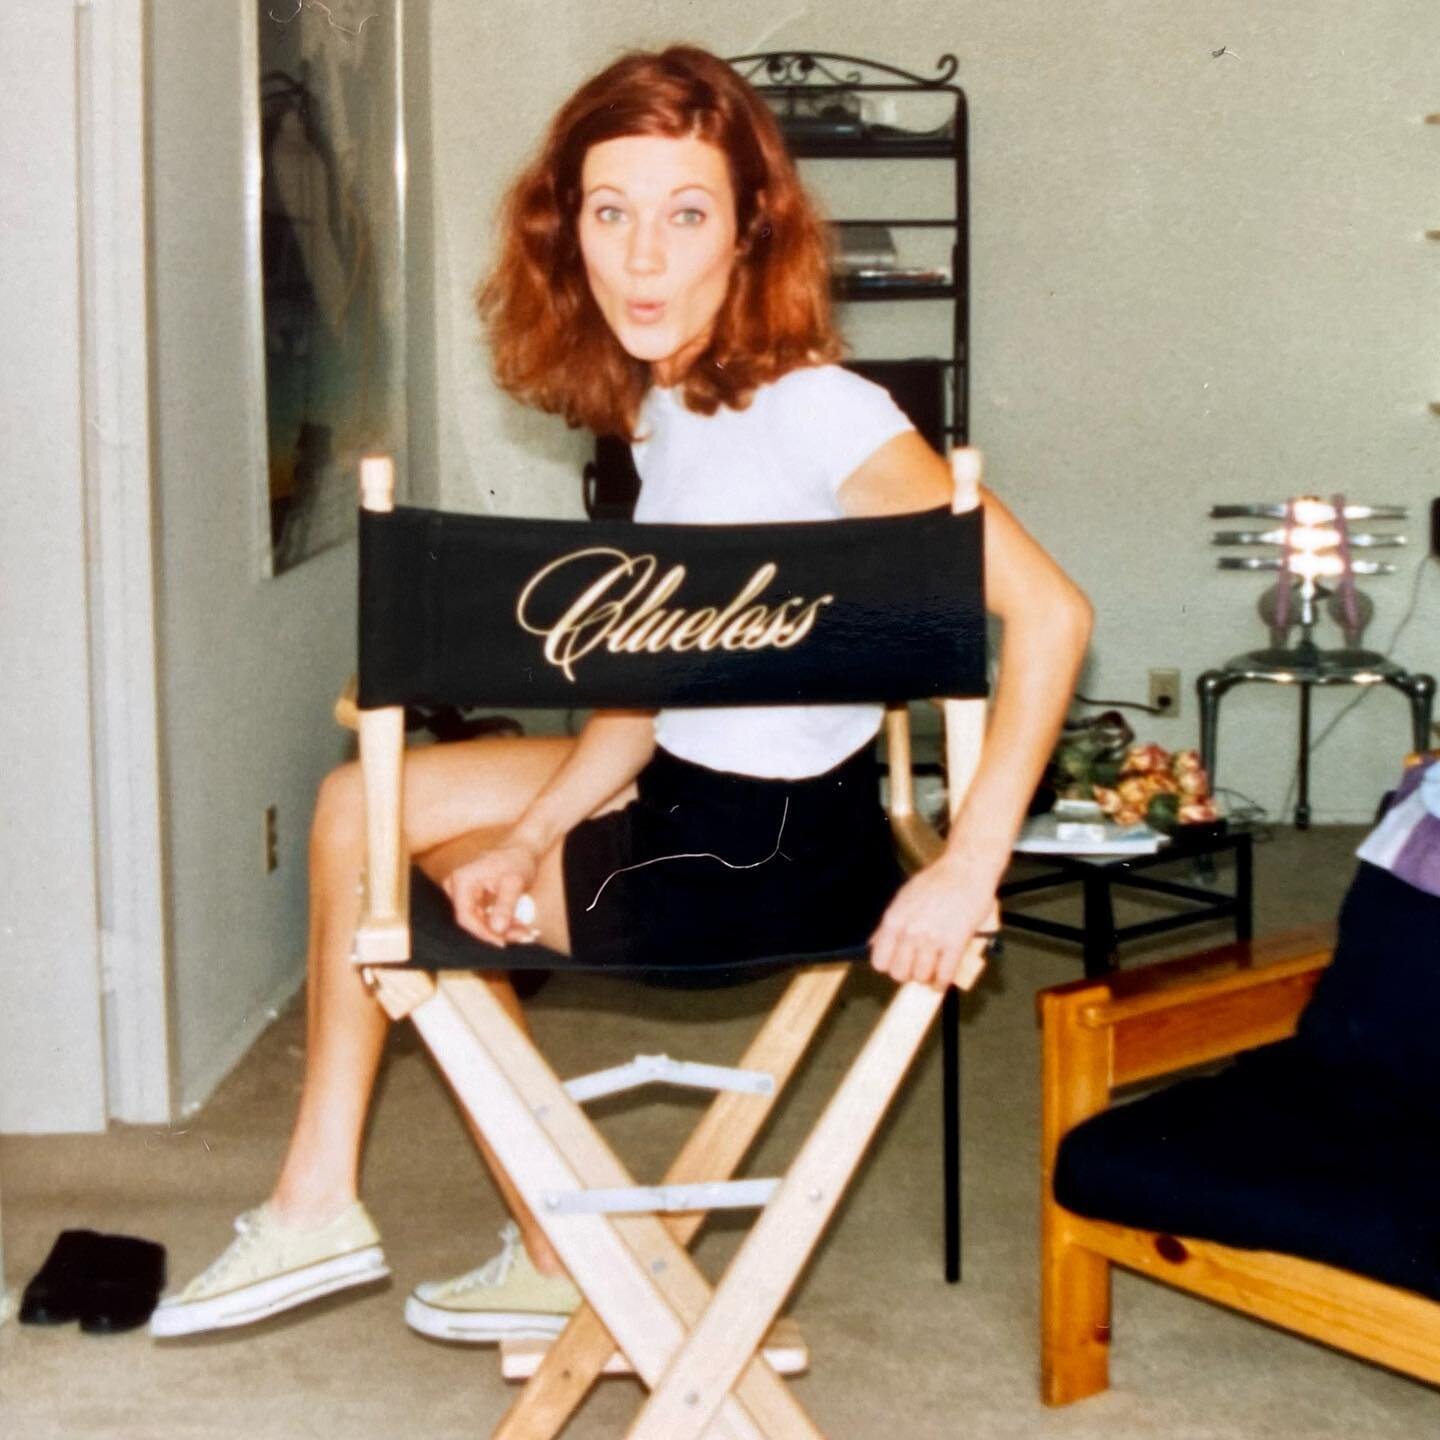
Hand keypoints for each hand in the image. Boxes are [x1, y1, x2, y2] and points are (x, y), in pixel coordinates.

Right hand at [442, 840, 540, 946]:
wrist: (521, 849)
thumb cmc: (517, 860)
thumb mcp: (514, 883)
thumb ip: (505, 906)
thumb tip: (497, 929)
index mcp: (462, 881)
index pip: (465, 917)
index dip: (483, 933)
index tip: (502, 942)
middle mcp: (457, 887)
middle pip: (473, 921)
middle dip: (498, 932)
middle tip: (522, 937)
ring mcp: (463, 894)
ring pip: (480, 921)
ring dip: (503, 929)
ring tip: (526, 932)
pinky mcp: (472, 899)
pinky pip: (484, 917)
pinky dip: (502, 922)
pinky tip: (519, 926)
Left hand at [868, 850, 1000, 990]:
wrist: (966, 870)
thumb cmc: (936, 881)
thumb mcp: (903, 897)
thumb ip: (888, 924)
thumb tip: (872, 944)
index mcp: (894, 919)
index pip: (879, 961)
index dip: (888, 965)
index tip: (898, 963)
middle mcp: (910, 931)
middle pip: (899, 973)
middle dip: (908, 974)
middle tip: (917, 967)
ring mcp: (932, 938)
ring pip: (922, 977)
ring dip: (927, 977)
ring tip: (931, 970)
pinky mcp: (955, 942)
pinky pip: (945, 975)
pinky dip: (943, 982)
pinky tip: (942, 979)